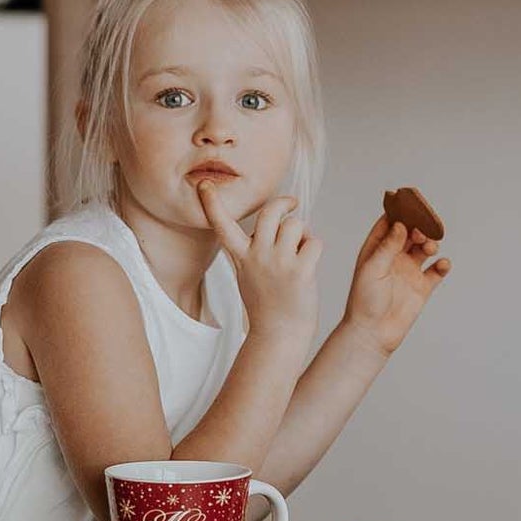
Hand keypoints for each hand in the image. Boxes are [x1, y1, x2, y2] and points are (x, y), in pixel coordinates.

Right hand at [198, 183, 322, 346]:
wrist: (279, 336)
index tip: (205, 185)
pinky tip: (308, 267)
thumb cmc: (267, 305)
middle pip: (271, 211)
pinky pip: (314, 242)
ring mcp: (278, 263)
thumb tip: (281, 222)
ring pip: (296, 224)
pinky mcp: (299, 271)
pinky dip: (314, 250)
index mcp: (242, 257)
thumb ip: (256, 249)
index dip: (212, 204)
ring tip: (298, 255)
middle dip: (284, 204)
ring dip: (302, 235)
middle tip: (292, 204)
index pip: (223, 226)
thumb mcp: (249, 275)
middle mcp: (257, 256)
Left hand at [342, 215, 451, 356]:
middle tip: (422, 229)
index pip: (389, 224)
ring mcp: (408, 272)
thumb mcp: (372, 269)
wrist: (372, 334)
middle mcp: (393, 258)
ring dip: (430, 243)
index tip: (410, 203)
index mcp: (376, 251)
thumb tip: (400, 225)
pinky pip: (437, 272)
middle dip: (419, 226)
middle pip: (410, 233)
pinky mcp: (421, 288)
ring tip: (430, 248)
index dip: (400, 212)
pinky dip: (443, 265)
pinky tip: (442, 264)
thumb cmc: (364, 302)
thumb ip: (387, 246)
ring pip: (425, 249)